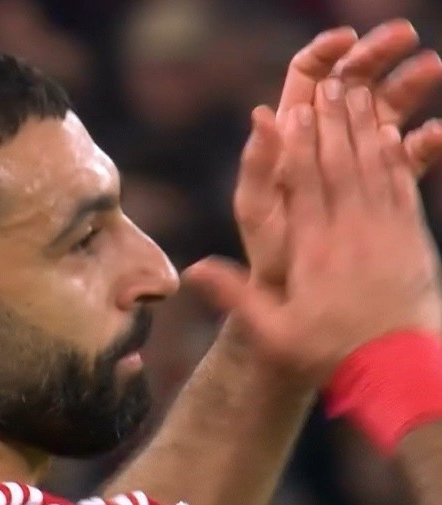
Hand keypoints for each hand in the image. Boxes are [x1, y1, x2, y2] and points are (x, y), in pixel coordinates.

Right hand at [188, 82, 441, 383]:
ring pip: (373, 168)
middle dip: (332, 122)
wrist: (398, 370)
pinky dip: (396, 157)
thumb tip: (194, 270)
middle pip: (340, 165)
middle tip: (327, 84)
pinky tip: (391, 133)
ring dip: (364, 128)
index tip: (292, 110)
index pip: (305, 186)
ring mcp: (387, 233)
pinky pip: (403, 187)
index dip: (299, 145)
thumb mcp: (273, 334)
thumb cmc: (329, 354)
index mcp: (315, 252)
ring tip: (355, 93)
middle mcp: (352, 234)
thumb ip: (236, 298)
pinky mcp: (412, 240)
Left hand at [227, 21, 441, 288]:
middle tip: (405, 35)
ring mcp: (354, 164)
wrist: (296, 293)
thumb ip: (259, 164)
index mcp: (290, 138)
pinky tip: (437, 133)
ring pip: (385, 112)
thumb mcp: (257, 208)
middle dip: (377, 56)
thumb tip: (263, 114)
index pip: (307, 79)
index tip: (348, 38)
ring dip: (410, 87)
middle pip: (351, 85)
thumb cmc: (268, 253)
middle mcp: (323, 143)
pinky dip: (423, 142)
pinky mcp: (380, 188)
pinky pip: (406, 157)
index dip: (326, 53)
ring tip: (432, 68)